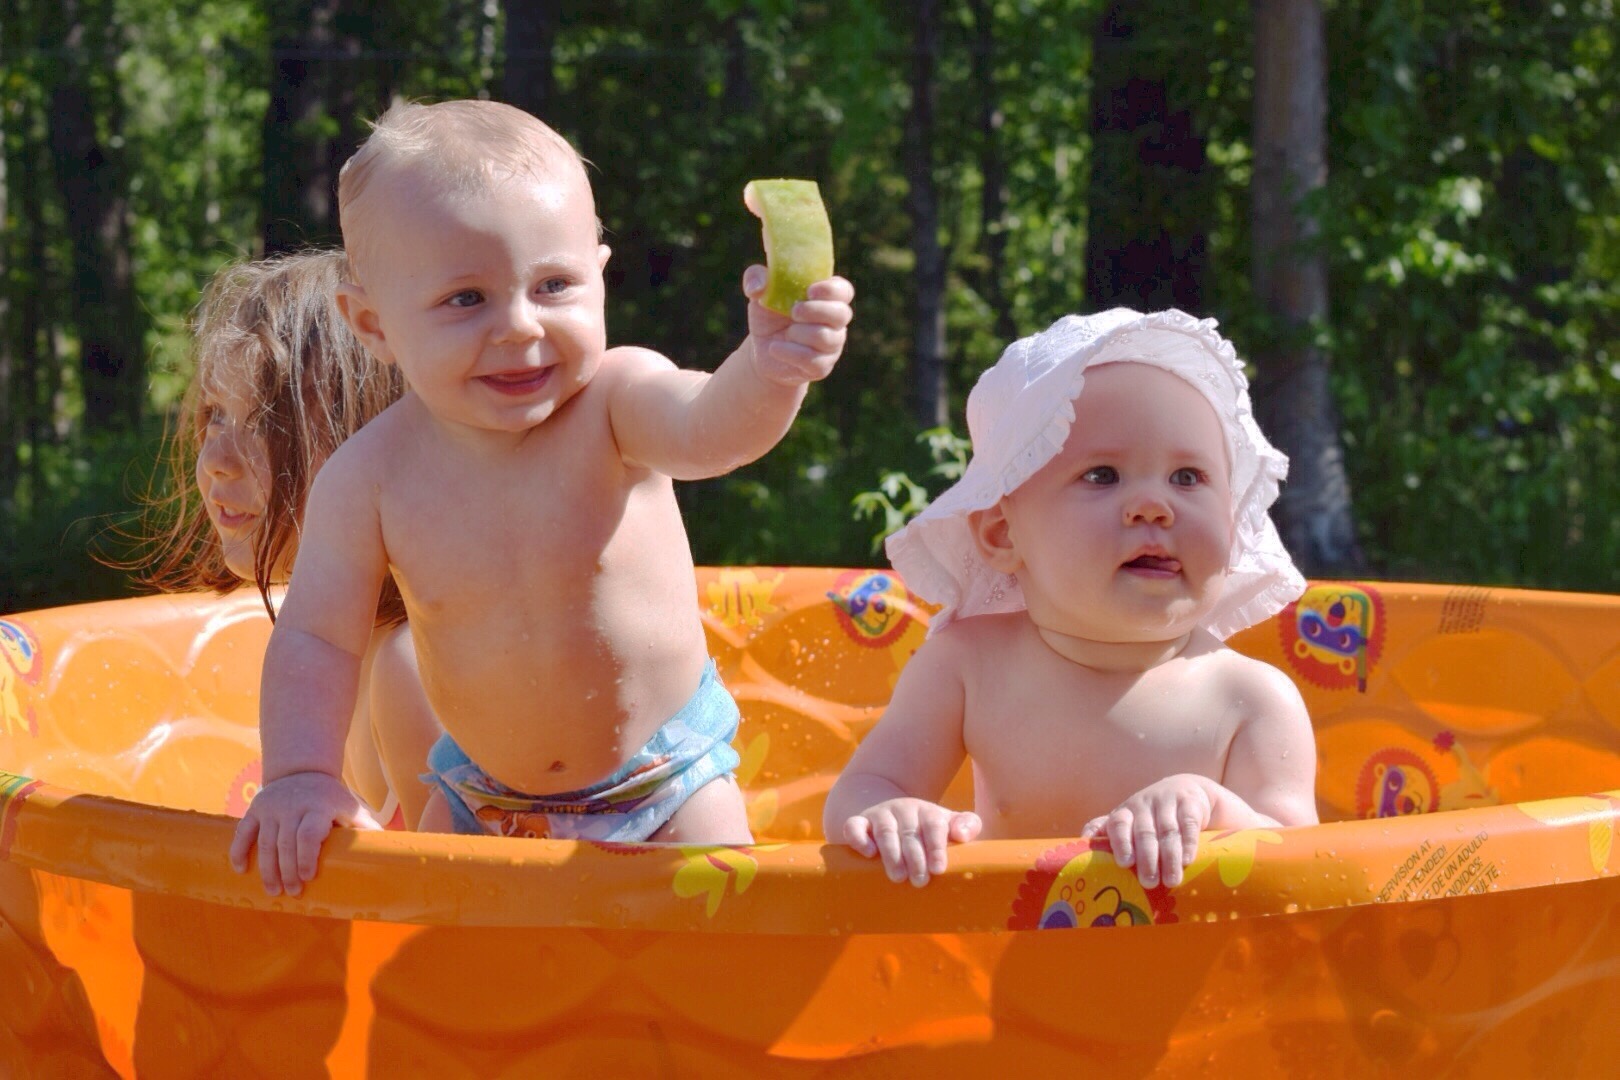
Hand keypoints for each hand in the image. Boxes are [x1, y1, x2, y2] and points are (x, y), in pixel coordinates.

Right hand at [228, 770, 381, 896]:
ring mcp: (271, 808)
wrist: (303, 771)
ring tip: (273, 891)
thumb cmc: (332, 798)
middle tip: (293, 892)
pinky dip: (239, 852)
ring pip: (264, 842)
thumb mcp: (351, 807)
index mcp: (319, 807)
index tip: (309, 877)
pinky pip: (243, 832)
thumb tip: (389, 851)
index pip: (308, 834)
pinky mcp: (255, 809)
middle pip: (285, 844)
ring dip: (267, 870)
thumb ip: (366, 827)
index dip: (307, 857)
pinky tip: (241, 871)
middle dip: (288, 871)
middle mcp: (292, 806)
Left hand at [742, 265, 853, 385]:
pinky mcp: (821, 366)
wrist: (763, 352)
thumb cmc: (769, 317)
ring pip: (827, 338)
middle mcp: (834, 322)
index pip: (843, 290)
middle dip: (817, 310)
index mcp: (825, 298)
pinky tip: (775, 349)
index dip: (832, 289)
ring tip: (785, 333)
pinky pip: (813, 360)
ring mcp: (831, 345)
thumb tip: (758, 287)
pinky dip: (790, 353)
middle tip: (794, 311)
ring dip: (801, 333)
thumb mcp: (759, 294)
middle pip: (842, 314)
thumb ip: (755, 278)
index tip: (810, 290)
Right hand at [841, 799, 980, 886]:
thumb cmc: (927, 829)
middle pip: (909, 832)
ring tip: (898, 877)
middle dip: (915, 857)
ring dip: (891, 853)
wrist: (891, 813)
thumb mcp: (948, 824)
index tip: (939, 869)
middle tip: (920, 881)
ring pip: (884, 830)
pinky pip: (854, 826)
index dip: (936, 847)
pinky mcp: (859, 822)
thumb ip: (967, 825)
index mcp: (927, 811)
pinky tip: (868, 853)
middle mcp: (903, 809)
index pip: (934, 824)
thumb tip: (962, 835)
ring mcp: (879, 815)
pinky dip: (859, 838)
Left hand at [1080, 775, 1212, 887]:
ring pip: (1167, 831)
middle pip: (1144, 832)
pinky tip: (1188, 859)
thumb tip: (1075, 853)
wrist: (1185, 791)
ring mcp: (1166, 802)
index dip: (1120, 842)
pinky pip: (1188, 823)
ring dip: (1169, 857)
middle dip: (1146, 858)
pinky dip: (1188, 842)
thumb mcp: (1128, 823)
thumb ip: (1105, 834)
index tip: (1124, 863)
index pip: (1117, 823)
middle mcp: (1143, 805)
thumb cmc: (1149, 817)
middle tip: (1149, 882)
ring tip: (1171, 880)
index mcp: (1125, 813)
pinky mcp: (1189, 803)